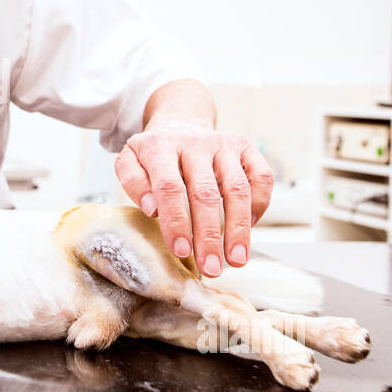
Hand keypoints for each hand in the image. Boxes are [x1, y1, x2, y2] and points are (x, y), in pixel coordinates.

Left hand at [115, 120, 273, 276]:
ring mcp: (223, 143)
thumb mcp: (129, 162)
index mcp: (160, 146)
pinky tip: (249, 228)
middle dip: (209, 236)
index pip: (169, 187)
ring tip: (236, 260)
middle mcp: (194, 142)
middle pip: (205, 193)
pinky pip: (262, 177)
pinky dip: (259, 205)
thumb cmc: (153, 155)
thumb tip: (152, 210)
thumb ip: (133, 183)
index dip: (176, 221)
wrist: (179, 123)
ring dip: (239, 229)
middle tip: (211, 268)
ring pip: (237, 188)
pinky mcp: (246, 146)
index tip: (181, 251)